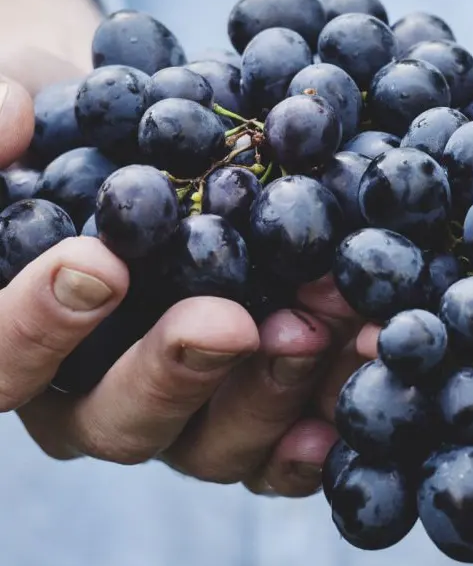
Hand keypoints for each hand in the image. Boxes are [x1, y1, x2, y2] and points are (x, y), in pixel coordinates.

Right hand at [0, 60, 354, 497]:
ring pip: (208, 446)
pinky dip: (311, 436)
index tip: (98, 263)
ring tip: (315, 332)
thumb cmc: (84, 138)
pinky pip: (274, 455)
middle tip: (228, 323)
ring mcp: (180, 417)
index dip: (39, 323)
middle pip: (118, 421)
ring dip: (267, 394)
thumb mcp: (33, 110)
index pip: (5, 355)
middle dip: (173, 374)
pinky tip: (346, 399)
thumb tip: (9, 112)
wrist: (163, 154)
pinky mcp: (247, 418)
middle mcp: (98, 396)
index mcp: (27, 341)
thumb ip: (4, 123)